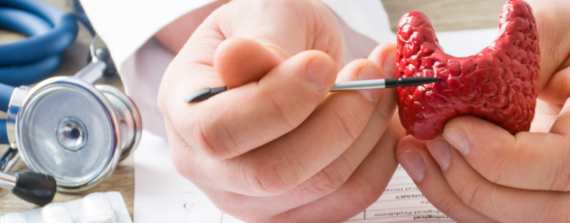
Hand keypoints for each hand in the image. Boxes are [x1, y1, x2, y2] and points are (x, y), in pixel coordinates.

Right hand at [157, 0, 400, 220]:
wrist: (289, 56)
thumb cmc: (269, 34)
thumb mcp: (261, 14)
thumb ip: (260, 40)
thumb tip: (241, 60)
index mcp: (186, 114)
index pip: (220, 132)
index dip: (279, 103)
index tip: (322, 64)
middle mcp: (210, 169)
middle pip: (275, 172)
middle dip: (337, 120)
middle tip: (369, 72)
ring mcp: (254, 199)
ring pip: (323, 184)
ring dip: (368, 130)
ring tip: (381, 82)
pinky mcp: (300, 209)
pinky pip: (353, 195)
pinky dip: (381, 155)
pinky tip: (383, 117)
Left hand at [394, 0, 569, 221]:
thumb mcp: (548, 22)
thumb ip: (509, 62)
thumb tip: (451, 98)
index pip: (569, 161)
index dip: (504, 160)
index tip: (454, 130)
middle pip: (553, 208)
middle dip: (479, 187)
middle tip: (432, 145)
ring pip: (536, 222)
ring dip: (468, 200)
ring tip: (425, 157)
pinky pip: (524, 213)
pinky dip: (475, 200)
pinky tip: (442, 167)